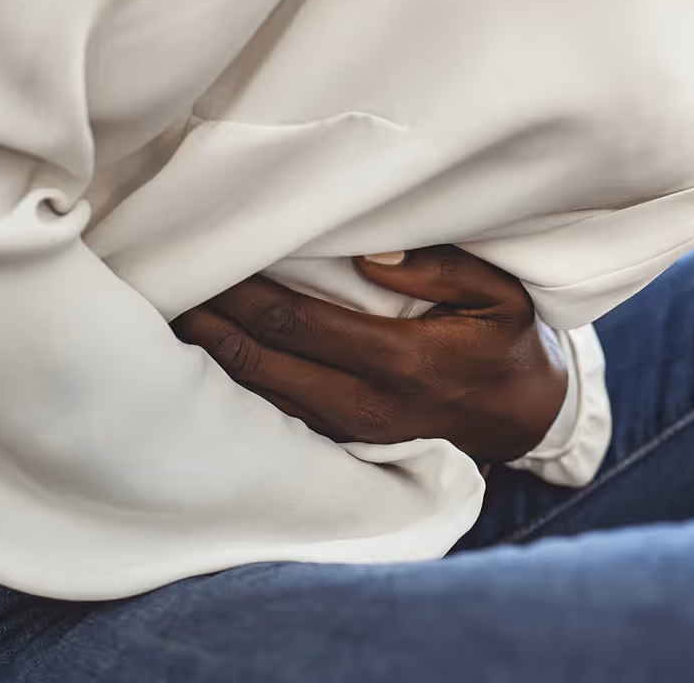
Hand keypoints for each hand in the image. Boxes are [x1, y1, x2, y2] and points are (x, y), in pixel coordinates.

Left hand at [170, 246, 568, 461]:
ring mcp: (351, 429)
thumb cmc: (507, 343)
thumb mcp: (499, 295)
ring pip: (260, 393)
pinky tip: (212, 350)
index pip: (298, 324)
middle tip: (168, 279)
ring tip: (175, 308)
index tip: (211, 255)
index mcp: (401, 362)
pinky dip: (239, 380)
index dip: (245, 294)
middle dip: (212, 321)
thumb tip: (371, 254)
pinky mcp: (344, 439)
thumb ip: (439, 270)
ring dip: (214, 354)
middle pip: (263, 362)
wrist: (525, 416)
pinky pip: (277, 410)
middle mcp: (367, 404)